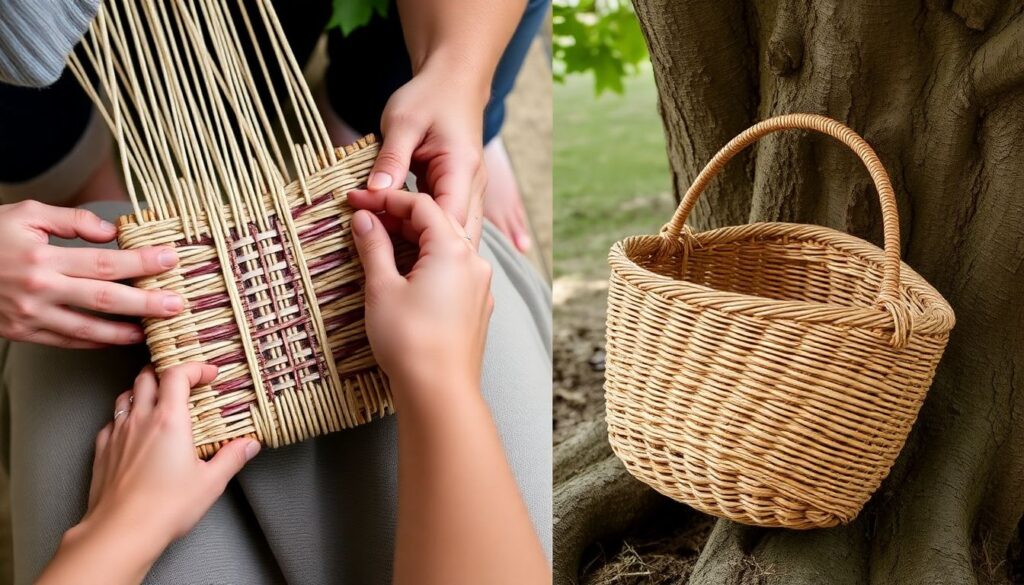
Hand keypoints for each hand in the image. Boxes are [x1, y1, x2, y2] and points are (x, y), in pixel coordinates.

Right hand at [0, 200, 183, 346]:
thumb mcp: (26, 214)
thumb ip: (72, 220)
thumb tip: (111, 230)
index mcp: (43, 257)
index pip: (105, 262)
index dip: (142, 262)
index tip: (169, 260)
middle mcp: (40, 289)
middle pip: (105, 298)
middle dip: (146, 302)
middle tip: (176, 304)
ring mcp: (31, 315)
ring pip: (89, 329)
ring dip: (125, 331)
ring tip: (154, 329)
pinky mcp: (23, 332)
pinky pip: (67, 341)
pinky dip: (96, 342)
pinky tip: (118, 339)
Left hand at [81, 363, 258, 543]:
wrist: (121, 531)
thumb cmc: (165, 507)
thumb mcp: (211, 482)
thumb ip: (232, 457)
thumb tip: (249, 444)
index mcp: (170, 420)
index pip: (178, 374)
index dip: (195, 368)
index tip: (209, 374)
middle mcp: (141, 420)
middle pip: (147, 376)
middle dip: (166, 372)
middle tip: (182, 382)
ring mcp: (118, 433)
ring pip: (126, 395)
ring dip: (143, 391)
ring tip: (157, 401)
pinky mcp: (103, 451)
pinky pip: (111, 422)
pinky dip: (124, 417)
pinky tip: (133, 431)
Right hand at [347, 189, 492, 404]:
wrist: (440, 391)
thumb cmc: (410, 341)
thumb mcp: (382, 288)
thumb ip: (374, 247)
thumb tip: (364, 220)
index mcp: (453, 249)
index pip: (421, 205)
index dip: (387, 199)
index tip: (358, 201)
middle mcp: (474, 262)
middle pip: (438, 222)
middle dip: (401, 217)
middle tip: (366, 220)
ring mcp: (480, 286)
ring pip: (448, 246)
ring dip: (416, 240)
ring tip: (382, 244)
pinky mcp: (478, 307)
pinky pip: (455, 271)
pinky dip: (430, 262)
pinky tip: (407, 273)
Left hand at [366, 62, 488, 247]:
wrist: (453, 82)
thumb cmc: (430, 96)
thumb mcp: (402, 122)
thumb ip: (390, 159)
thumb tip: (372, 192)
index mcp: (462, 170)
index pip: (448, 219)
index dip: (418, 234)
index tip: (379, 233)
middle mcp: (474, 187)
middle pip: (457, 237)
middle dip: (422, 249)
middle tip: (380, 249)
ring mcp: (470, 193)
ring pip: (453, 234)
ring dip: (422, 242)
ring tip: (382, 241)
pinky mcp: (459, 194)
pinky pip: (446, 223)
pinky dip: (423, 231)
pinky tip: (394, 232)